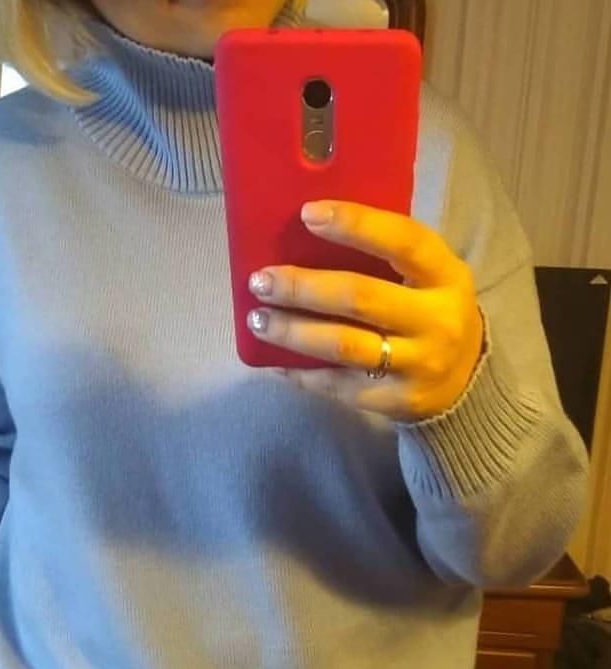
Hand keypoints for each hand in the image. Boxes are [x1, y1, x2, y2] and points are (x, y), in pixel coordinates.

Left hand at [247, 200, 484, 421]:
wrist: (466, 383)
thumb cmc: (431, 313)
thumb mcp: (430, 278)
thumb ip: (387, 256)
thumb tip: (309, 229)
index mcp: (446, 276)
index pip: (403, 241)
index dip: (355, 224)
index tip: (307, 214)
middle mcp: (436, 321)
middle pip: (359, 297)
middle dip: (302, 288)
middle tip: (260, 281)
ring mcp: (417, 364)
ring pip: (343, 345)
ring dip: (292, 332)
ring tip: (257, 320)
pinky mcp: (395, 400)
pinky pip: (338, 385)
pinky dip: (300, 372)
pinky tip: (273, 360)